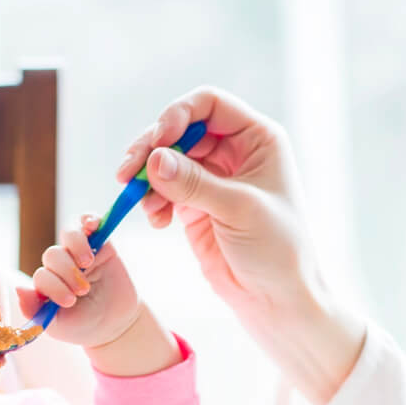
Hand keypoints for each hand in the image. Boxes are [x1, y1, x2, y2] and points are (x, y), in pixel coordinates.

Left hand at [32, 216, 144, 348]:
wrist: (115, 325)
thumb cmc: (83, 327)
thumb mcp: (56, 326)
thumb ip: (35, 309)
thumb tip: (18, 288)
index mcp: (47, 283)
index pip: (42, 275)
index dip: (53, 286)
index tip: (70, 301)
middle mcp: (60, 266)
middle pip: (54, 254)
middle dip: (66, 272)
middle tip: (83, 290)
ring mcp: (80, 253)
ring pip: (68, 234)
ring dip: (76, 246)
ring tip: (87, 263)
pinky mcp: (101, 244)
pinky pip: (89, 222)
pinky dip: (89, 219)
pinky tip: (92, 226)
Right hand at [118, 88, 321, 319]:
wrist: (278, 300)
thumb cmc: (278, 250)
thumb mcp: (239, 210)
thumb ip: (195, 183)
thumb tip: (153, 159)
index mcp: (258, 139)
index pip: (209, 104)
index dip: (178, 115)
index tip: (157, 141)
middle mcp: (235, 152)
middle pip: (179, 130)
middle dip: (151, 148)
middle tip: (127, 173)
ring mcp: (213, 179)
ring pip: (166, 160)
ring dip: (146, 177)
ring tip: (140, 203)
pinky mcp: (195, 206)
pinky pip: (163, 190)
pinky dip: (152, 200)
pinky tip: (157, 220)